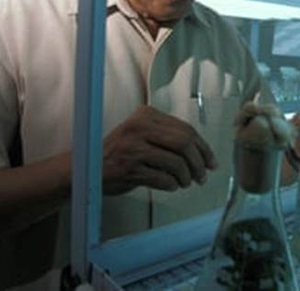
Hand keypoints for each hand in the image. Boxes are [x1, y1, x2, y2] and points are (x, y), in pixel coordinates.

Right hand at [101, 105, 217, 194]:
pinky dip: (171, 185)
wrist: (87, 168)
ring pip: (176, 163)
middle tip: (202, 177)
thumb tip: (203, 153)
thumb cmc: (120, 152)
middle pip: (184, 143)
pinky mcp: (129, 168)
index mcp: (146, 114)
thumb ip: (168, 137)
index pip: (185, 129)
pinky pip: (162, 179)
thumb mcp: (142, 134)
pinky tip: (170, 186)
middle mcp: (139, 127)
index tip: (211, 161)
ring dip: (186, 177)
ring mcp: (133, 147)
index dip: (203, 147)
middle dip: (198, 163)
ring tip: (185, 183)